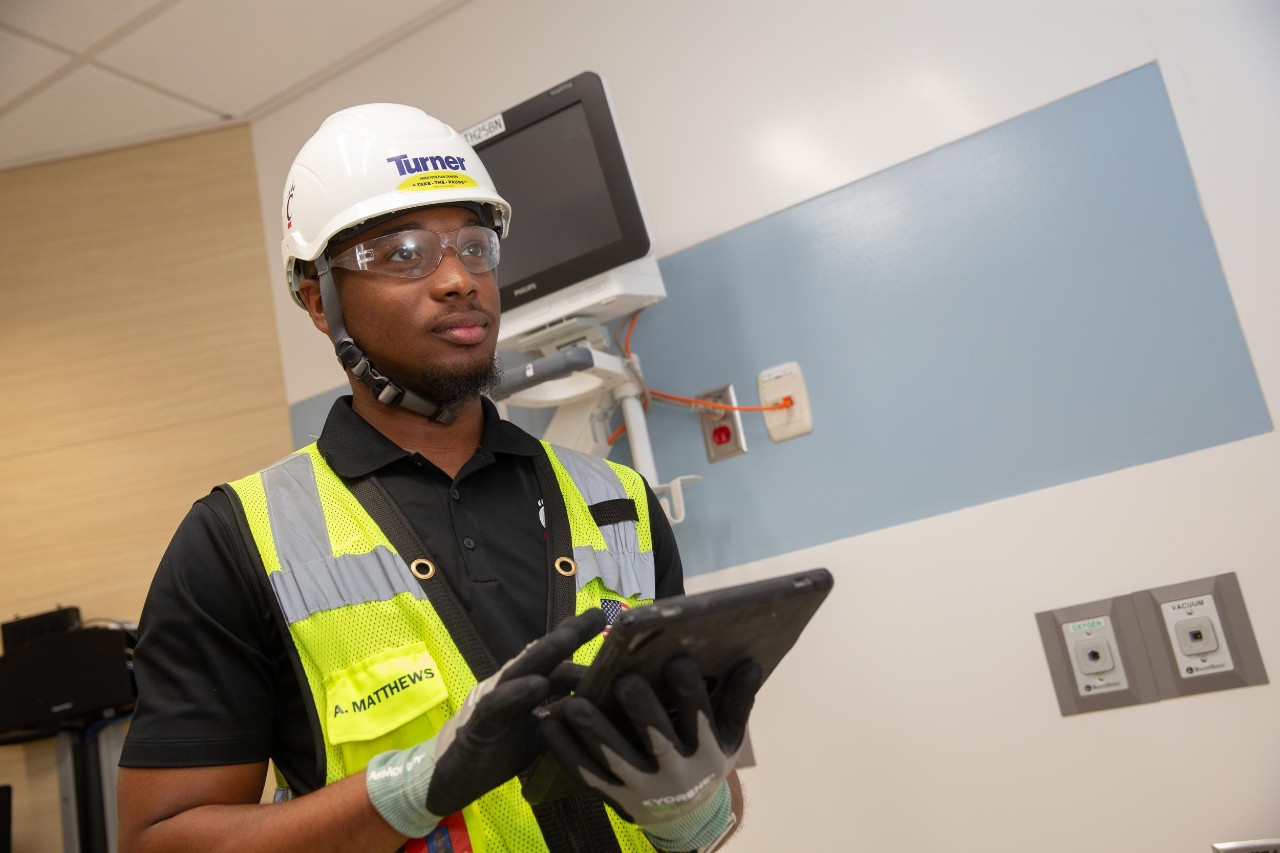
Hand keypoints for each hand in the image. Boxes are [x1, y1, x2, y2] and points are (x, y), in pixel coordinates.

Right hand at [366, 609, 606, 837]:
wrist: (453, 775)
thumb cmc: (499, 748)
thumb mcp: (541, 732)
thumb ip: (563, 715)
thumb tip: (602, 705)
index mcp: (528, 687)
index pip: (558, 662)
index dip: (582, 645)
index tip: (611, 626)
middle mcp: (512, 685)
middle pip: (543, 655)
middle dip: (569, 634)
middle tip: (597, 616)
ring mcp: (494, 699)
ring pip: (520, 670)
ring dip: (545, 652)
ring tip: (568, 636)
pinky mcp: (479, 722)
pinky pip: (497, 704)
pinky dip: (517, 693)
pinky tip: (537, 685)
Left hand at [538, 655, 761, 824]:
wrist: (687, 817)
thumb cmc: (706, 760)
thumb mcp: (729, 736)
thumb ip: (738, 700)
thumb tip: (752, 662)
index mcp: (706, 751)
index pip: (700, 718)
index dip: (689, 690)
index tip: (677, 659)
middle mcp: (676, 773)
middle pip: (657, 738)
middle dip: (641, 709)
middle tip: (624, 680)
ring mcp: (642, 788)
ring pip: (615, 758)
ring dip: (594, 731)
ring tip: (574, 704)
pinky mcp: (614, 798)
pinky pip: (586, 774)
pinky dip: (565, 751)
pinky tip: (549, 726)